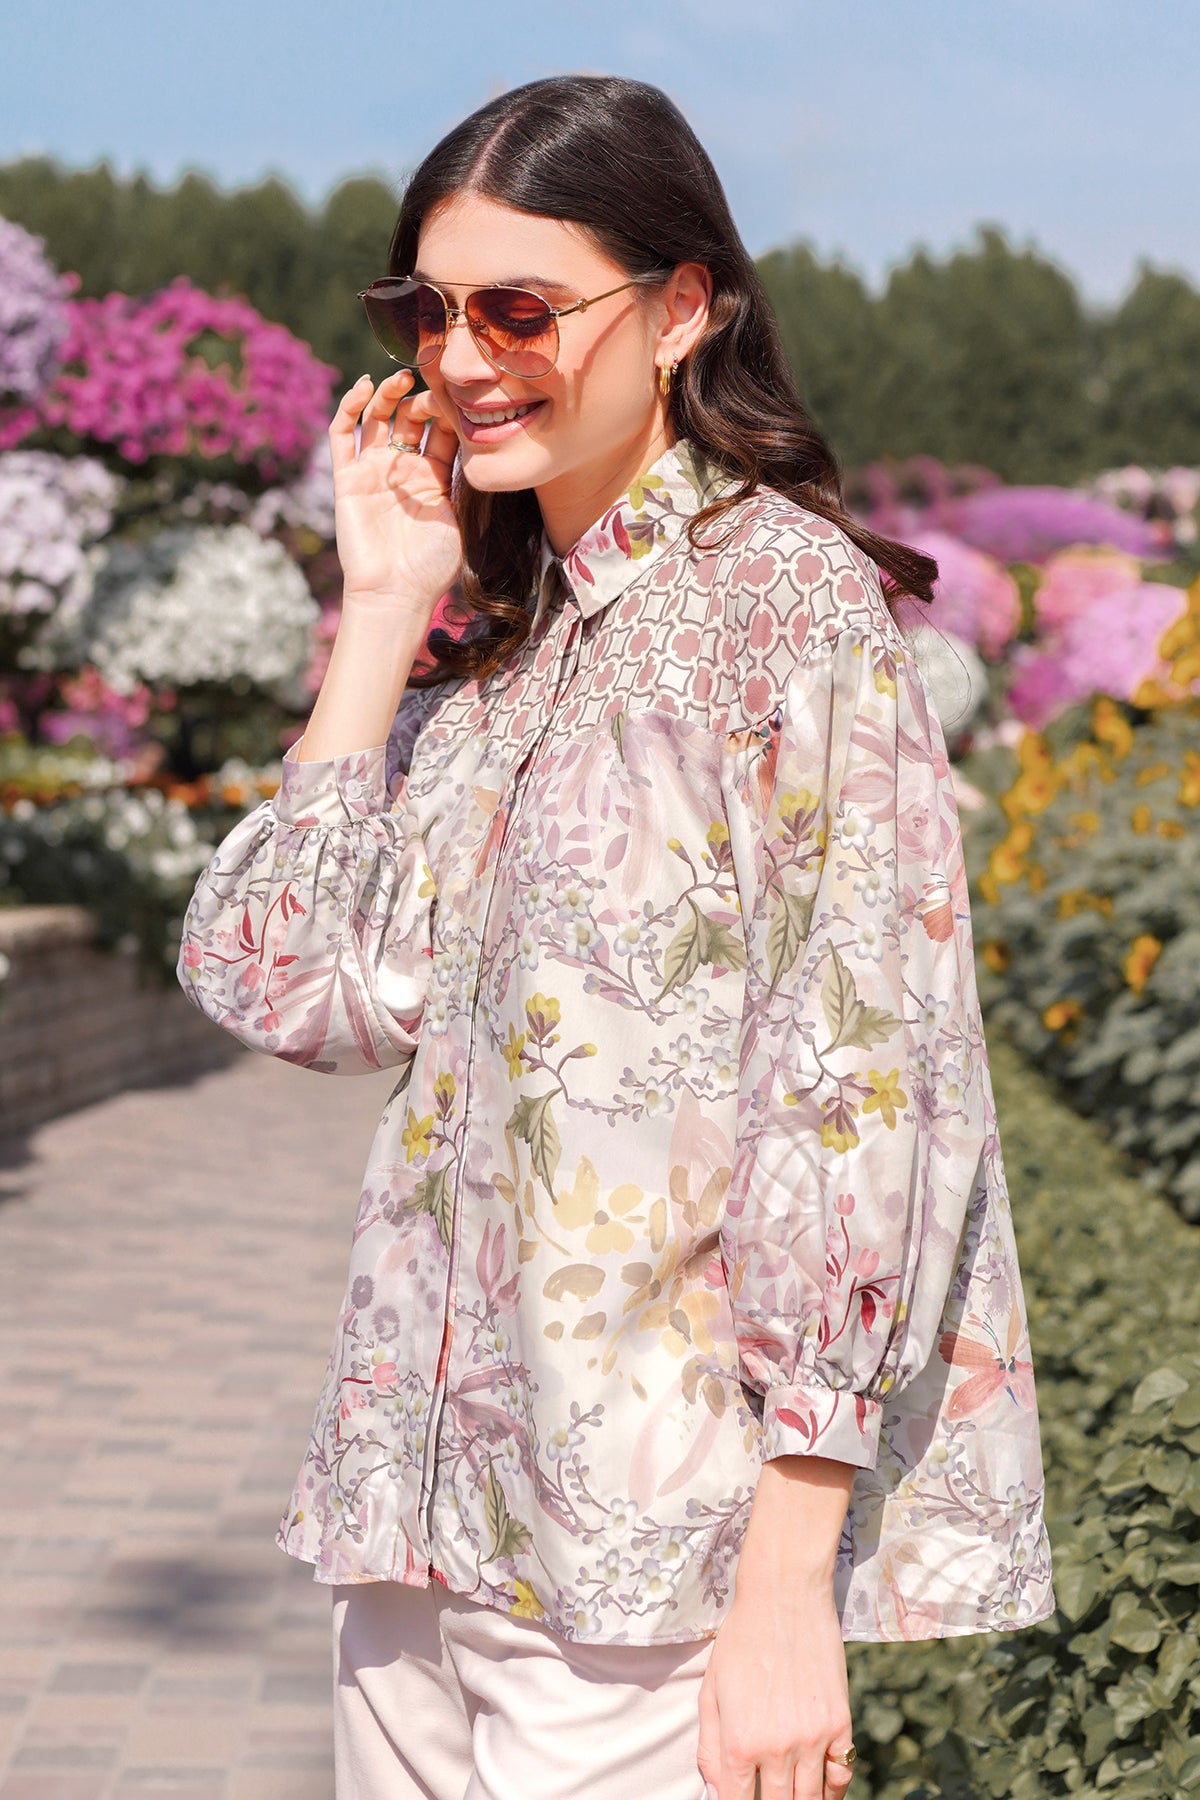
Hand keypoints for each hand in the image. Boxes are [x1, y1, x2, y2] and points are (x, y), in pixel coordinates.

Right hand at [329, 368, 462, 618]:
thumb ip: (463, 478)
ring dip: (387, 394)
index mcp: (433, 476)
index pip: (440, 429)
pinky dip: (349, 407)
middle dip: (420, 397)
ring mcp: (373, 470)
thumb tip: (481, 438)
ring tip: (400, 378)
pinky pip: (342, 435)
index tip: (461, 393)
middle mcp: (402, 468)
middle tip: (432, 385)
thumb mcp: (458, 515)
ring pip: (376, 418)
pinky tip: (364, 387)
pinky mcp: (346, 478)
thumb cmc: (431, 564)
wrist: (396, 593)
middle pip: (409, 418)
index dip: (448, 408)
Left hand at [696, 1585, 854, 1799]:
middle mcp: (778, 1748)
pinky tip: (819, 1785)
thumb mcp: (711, 1691)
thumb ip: (709, 1748)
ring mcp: (813, 1738)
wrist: (783, 1597)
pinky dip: (832, 1788)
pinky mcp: (840, 1723)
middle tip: (766, 1790)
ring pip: (810, 1799)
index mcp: (740, 1742)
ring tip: (790, 1792)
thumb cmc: (740, 1640)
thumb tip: (714, 1794)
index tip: (738, 1798)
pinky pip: (841, 1774)